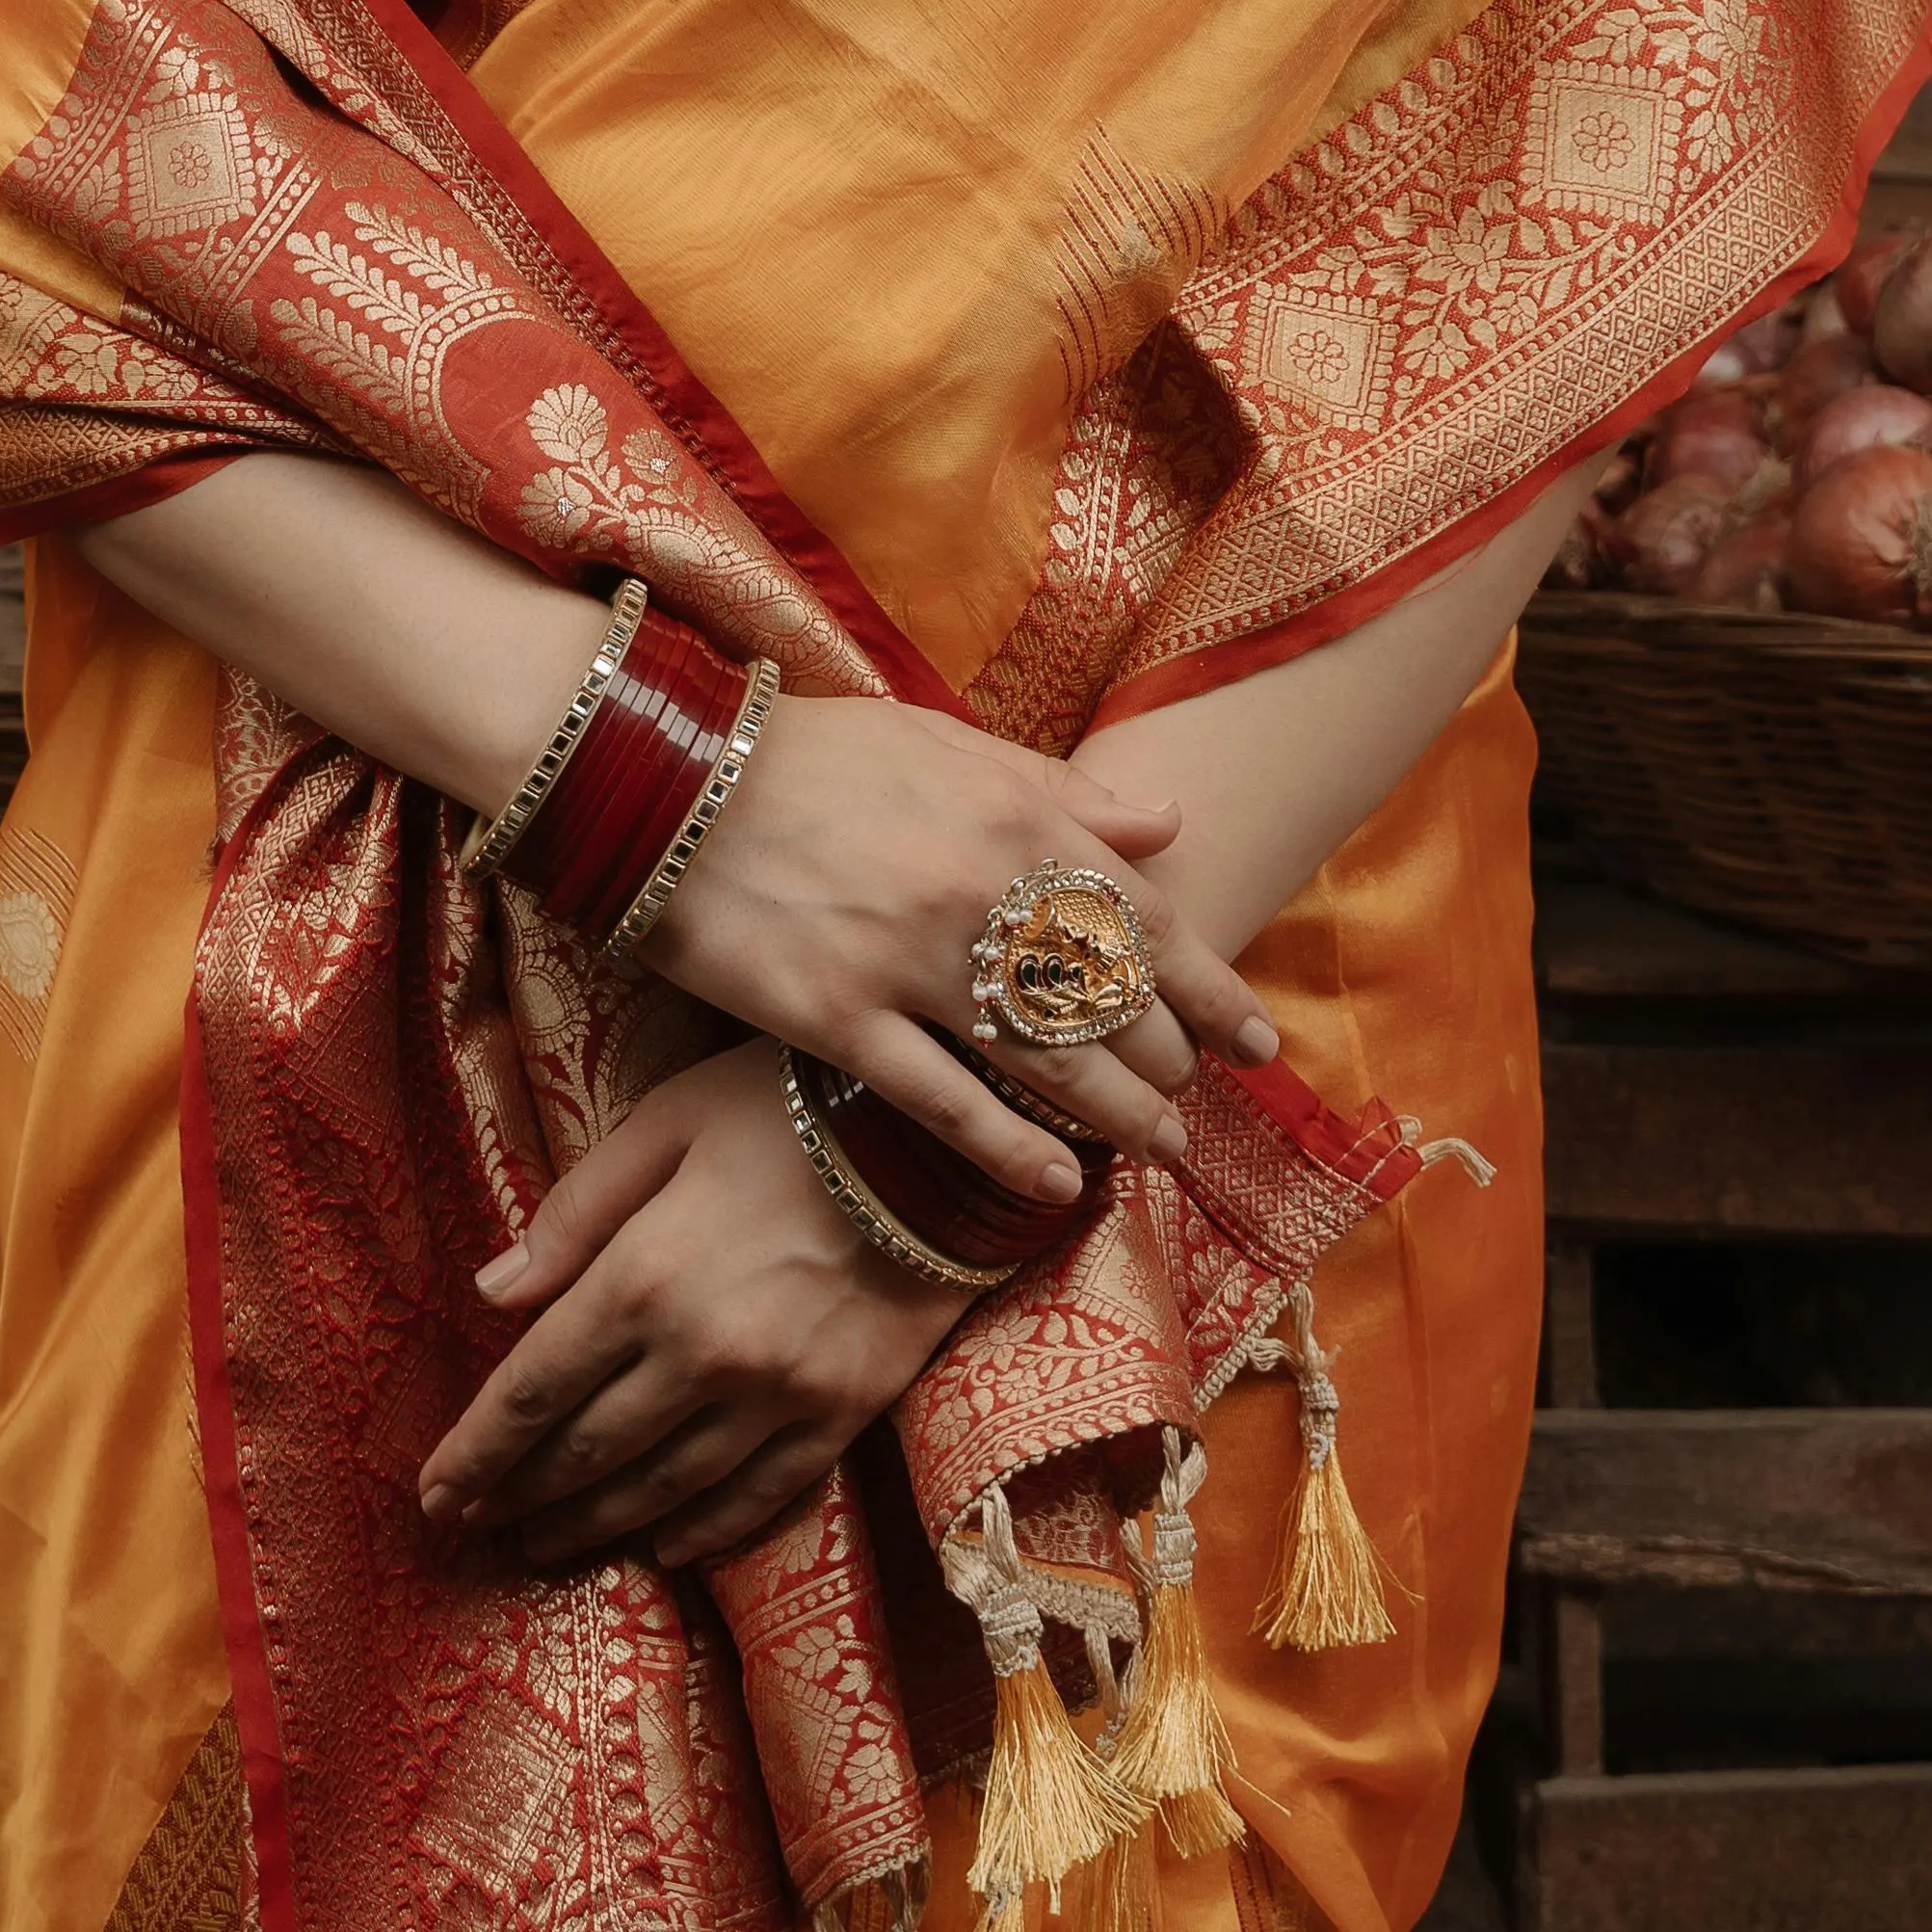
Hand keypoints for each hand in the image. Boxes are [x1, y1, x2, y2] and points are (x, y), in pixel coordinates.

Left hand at [421, 1046, 956, 1575]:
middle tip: (475, 1528)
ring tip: (548, 1546)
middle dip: (520, 1495)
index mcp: (644, 1278)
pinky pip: (757, 1497)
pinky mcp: (841, 1415)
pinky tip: (663, 1546)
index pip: (533, 1390)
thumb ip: (575, 1215)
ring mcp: (775, 1396)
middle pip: (586, 1451)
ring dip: (594, 1524)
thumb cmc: (789, 1107)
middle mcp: (701, 1355)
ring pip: (662, 1488)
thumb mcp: (665, 1125)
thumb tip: (491, 1293)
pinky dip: (701, 1531)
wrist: (944, 1137)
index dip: (475, 1453)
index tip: (434, 1496)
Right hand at [653, 694, 1275, 1205]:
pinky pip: (942, 1102)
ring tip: (1164, 1155)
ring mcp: (907, 963)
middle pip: (1110, 1000)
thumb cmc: (816, 756)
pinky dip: (1009, 1150)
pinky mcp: (836, 1020)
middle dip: (1169, 1061)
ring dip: (1119, 1117)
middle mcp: (978, 892)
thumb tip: (1164, 824)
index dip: (1212, 989)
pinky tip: (1057, 1186)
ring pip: (1046, 1060)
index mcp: (1012, 817)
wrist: (674, 777)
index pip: (1145, 919)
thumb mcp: (947, 745)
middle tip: (1192, 1105)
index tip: (1257, 1042)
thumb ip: (1059, 792)